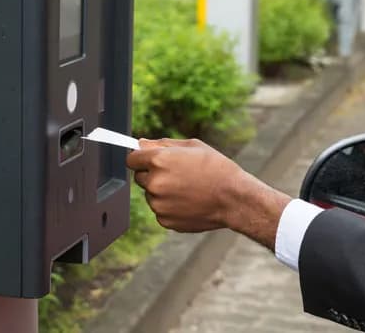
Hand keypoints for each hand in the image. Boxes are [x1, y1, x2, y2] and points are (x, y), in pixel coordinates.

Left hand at [127, 138, 290, 249]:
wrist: (234, 198)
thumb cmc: (216, 168)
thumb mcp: (192, 146)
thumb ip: (161, 144)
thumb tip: (140, 144)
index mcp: (158, 161)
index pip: (131, 159)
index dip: (140, 158)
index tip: (147, 160)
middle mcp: (154, 183)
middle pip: (140, 177)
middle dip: (152, 174)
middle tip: (176, 174)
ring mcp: (158, 204)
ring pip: (151, 195)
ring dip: (162, 191)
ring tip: (187, 189)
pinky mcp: (165, 220)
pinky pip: (160, 210)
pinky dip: (170, 206)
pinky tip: (189, 201)